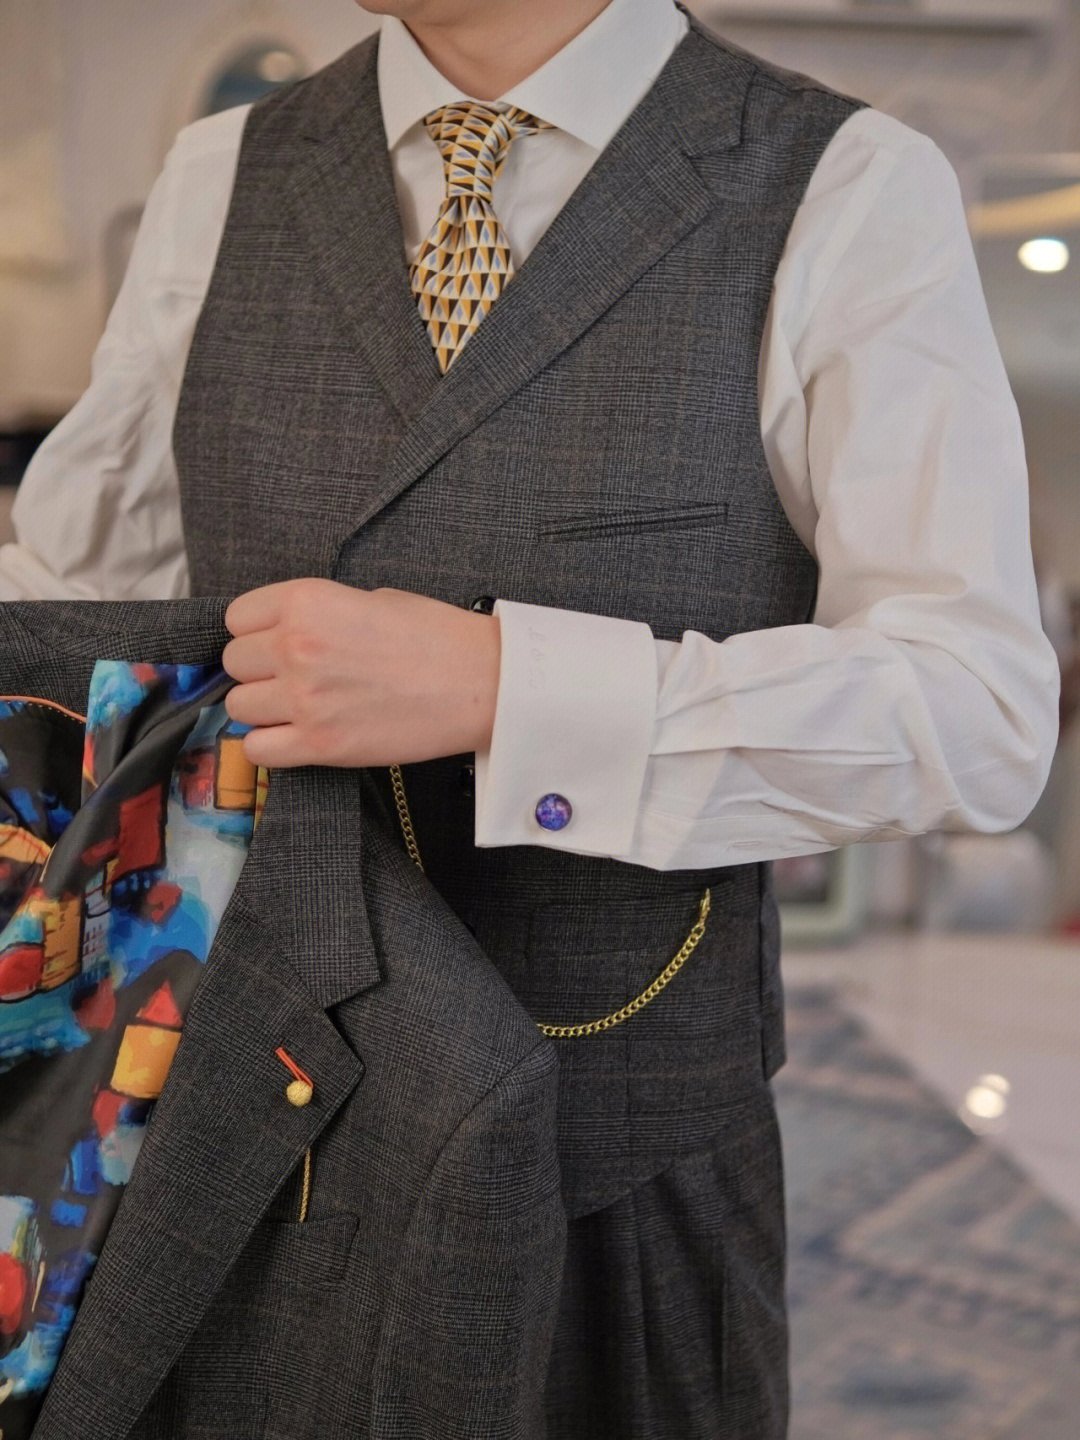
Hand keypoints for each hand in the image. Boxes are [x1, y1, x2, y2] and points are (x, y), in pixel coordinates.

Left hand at [221, 578, 500, 768]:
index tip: (275, 642)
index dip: (256, 632)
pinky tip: (296, 737)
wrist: (481, 684)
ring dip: (264, 709)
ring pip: (239, 707)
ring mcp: (304, 698)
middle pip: (235, 664)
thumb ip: (318, 614)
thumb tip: (285, 634)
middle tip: (296, 677)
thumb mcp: (371, 600)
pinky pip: (257, 749)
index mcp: (307, 601)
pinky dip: (270, 746)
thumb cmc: (436, 637)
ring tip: (300, 708)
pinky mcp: (318, 744)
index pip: (237, 618)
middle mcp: (295, 646)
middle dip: (260, 671)